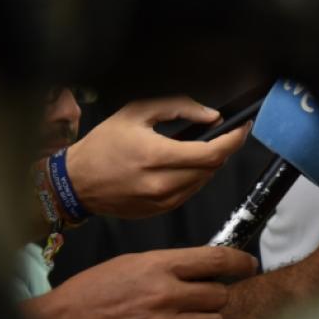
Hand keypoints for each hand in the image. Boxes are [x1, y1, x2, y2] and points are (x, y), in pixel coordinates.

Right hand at [25, 247, 257, 318]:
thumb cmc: (88, 296)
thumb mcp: (129, 265)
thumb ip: (167, 266)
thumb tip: (201, 270)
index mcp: (158, 265)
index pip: (216, 259)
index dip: (240, 263)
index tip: (247, 267)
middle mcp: (164, 294)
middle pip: (219, 296)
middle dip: (214, 301)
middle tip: (199, 305)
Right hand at [65, 96, 250, 218]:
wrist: (76, 181)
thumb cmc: (103, 145)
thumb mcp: (137, 112)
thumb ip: (179, 108)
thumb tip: (212, 116)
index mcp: (156, 156)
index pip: (212, 152)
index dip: (234, 139)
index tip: (242, 127)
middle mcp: (161, 183)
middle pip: (212, 168)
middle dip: (223, 148)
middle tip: (222, 133)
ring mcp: (161, 201)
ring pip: (204, 181)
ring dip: (209, 164)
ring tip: (197, 148)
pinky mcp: (159, 211)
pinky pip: (190, 193)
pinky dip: (194, 177)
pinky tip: (182, 165)